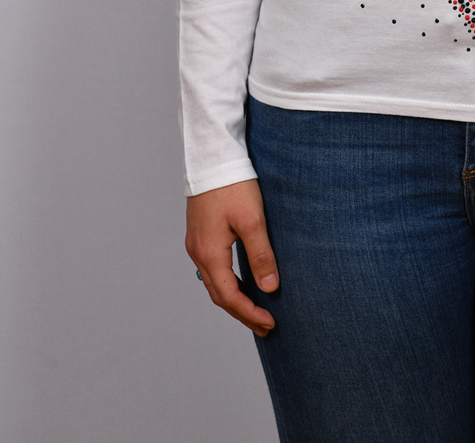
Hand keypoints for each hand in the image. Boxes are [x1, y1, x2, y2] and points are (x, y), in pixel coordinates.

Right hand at [186, 179, 278, 336]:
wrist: (213, 156)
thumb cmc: (233, 185)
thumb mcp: (253, 221)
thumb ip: (261, 256)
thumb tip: (270, 288)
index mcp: (210, 253)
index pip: (229, 297)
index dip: (249, 313)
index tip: (269, 324)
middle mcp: (198, 252)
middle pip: (219, 294)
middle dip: (242, 312)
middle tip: (264, 325)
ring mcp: (196, 242)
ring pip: (214, 282)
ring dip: (234, 298)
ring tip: (254, 308)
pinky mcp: (200, 232)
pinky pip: (212, 267)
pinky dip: (227, 281)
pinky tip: (240, 280)